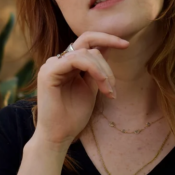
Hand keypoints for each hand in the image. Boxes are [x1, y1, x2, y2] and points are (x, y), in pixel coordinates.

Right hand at [34, 31, 128, 146]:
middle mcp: (57, 61)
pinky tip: (102, 84)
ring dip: (103, 71)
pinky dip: (94, 70)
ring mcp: (51, 65)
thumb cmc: (73, 116)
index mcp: (66, 64)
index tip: (126, 44)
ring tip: (109, 91)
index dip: (106, 38)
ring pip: (85, 53)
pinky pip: (76, 60)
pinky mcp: (49, 72)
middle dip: (107, 61)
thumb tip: (107, 48)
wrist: (59, 136)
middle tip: (114, 85)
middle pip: (87, 44)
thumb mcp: (91, 87)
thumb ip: (96, 69)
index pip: (86, 42)